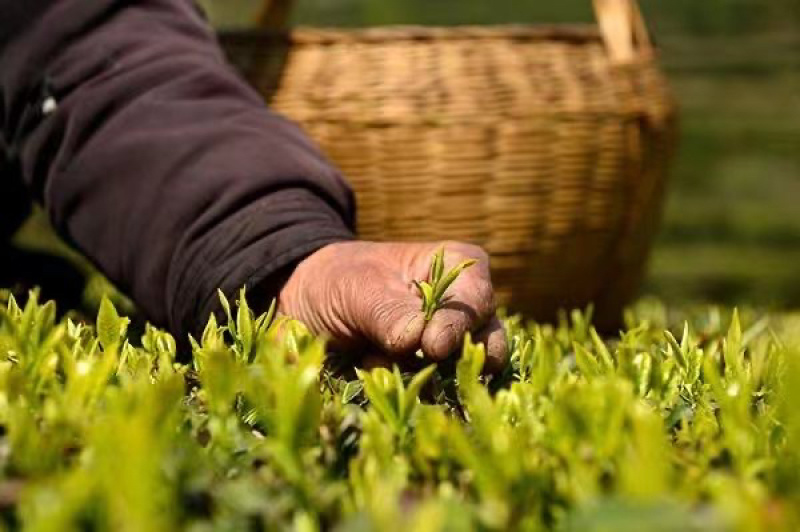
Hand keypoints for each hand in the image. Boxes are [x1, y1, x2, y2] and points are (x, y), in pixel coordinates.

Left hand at [277, 241, 506, 372]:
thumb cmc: (340, 279)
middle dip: (453, 362)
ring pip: (462, 376)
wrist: (309, 304)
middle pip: (486, 343)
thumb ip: (388, 312)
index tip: (433, 347)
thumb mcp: (356, 288)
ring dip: (420, 378)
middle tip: (418, 364)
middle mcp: (465, 307)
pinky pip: (434, 394)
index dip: (457, 325)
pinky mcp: (432, 375)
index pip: (475, 300)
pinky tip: (371, 369)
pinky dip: (403, 390)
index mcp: (457, 267)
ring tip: (375, 360)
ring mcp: (452, 345)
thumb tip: (418, 339)